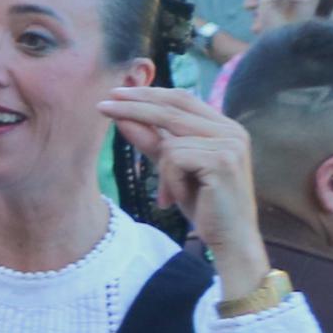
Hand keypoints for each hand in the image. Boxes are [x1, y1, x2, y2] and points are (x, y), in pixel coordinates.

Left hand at [99, 82, 263, 276]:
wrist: (229, 238)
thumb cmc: (202, 203)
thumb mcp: (171, 168)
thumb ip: (152, 141)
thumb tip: (122, 116)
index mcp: (224, 127)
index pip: (181, 99)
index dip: (148, 94)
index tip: (115, 94)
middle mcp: (232, 131)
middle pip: (172, 109)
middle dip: (133, 107)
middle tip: (101, 107)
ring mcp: (231, 144)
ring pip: (169, 141)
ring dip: (162, 171)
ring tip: (171, 193)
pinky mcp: (223, 161)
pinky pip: (174, 159)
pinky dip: (169, 181)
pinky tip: (179, 198)